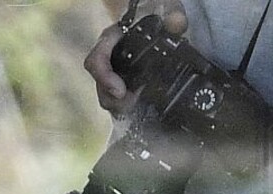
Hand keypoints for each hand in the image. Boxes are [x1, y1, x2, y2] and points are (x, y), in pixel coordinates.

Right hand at [85, 1, 187, 115]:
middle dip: (114, 99)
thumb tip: (177, 24)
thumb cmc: (153, 11)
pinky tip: (139, 103)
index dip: (104, 77)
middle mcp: (107, 57)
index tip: (120, 91)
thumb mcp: (163, 8)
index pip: (96, 61)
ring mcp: (112, 71)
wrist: (153, 16)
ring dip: (118, 104)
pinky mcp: (120, 81)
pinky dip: (125, 105)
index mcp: (110, 39)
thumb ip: (172, 15)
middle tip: (132, 102)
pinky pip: (115, 98)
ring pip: (105, 94)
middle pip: (99, 84)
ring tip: (137, 102)